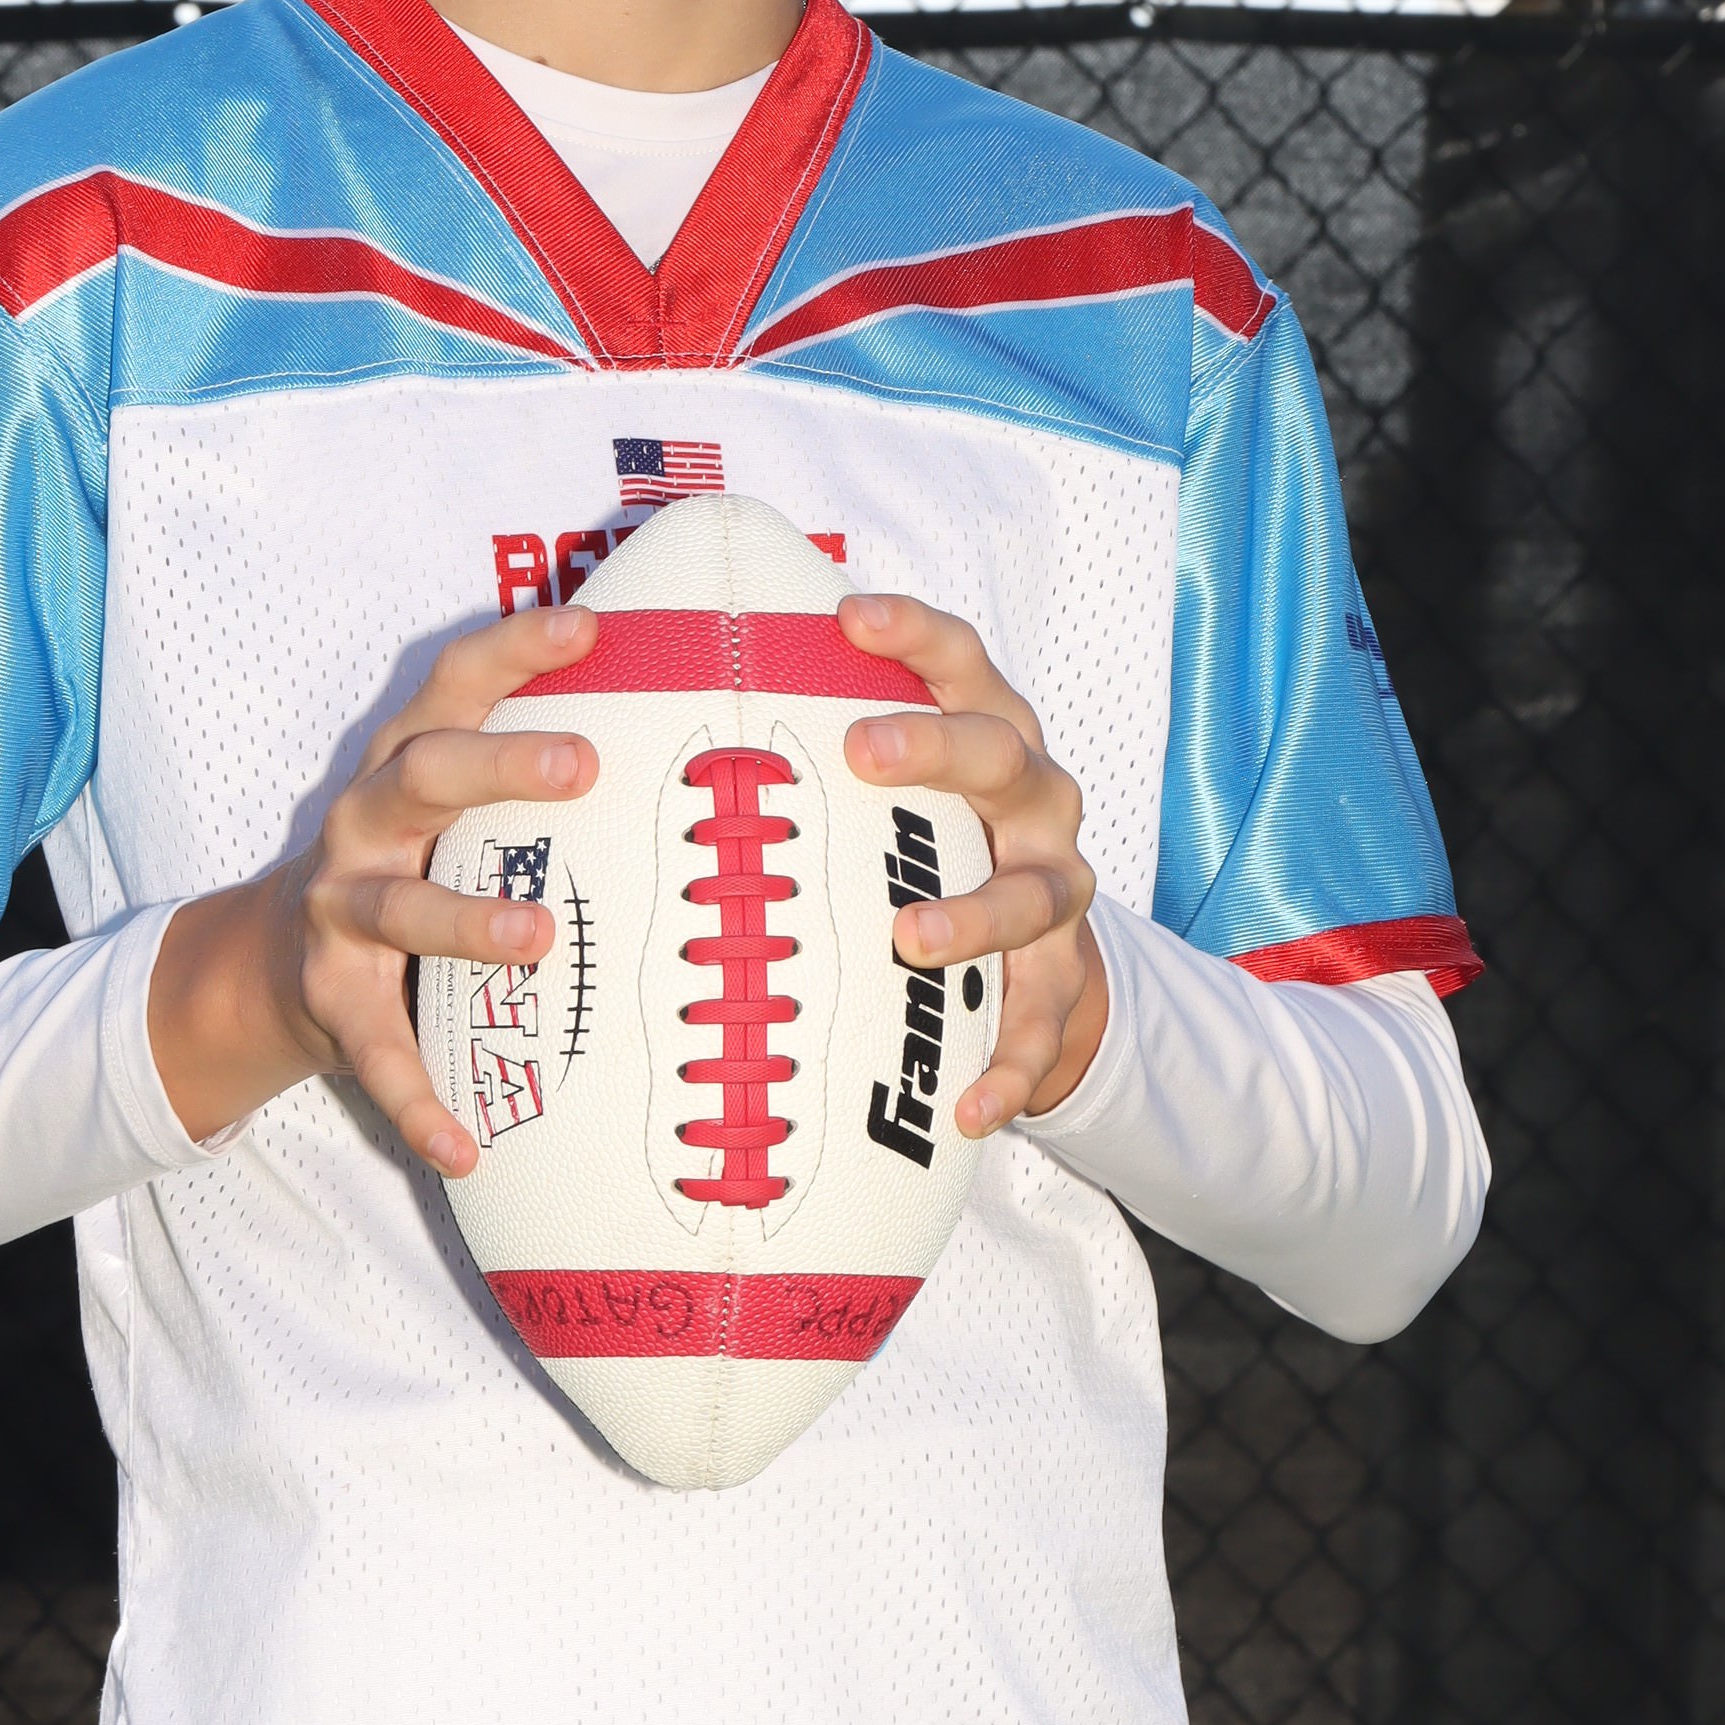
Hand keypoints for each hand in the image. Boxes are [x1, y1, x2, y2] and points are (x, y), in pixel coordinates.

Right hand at [147, 606, 601, 1168]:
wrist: (265, 963)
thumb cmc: (404, 866)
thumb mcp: (445, 805)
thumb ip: (525, 771)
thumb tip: (679, 727)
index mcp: (405, 764)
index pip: (455, 685)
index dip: (515, 648)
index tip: (588, 625)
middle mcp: (366, 824)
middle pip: (426, 776)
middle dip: (500, 765)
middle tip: (583, 765)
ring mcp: (340, 912)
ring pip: (401, 910)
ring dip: (468, 922)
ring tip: (540, 940)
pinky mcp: (330, 1000)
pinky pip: (377, 1055)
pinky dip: (419, 1103)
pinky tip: (464, 1146)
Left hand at [834, 591, 1105, 1135]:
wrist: (1044, 933)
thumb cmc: (930, 829)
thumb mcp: (893, 774)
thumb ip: (813, 732)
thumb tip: (661, 679)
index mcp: (990, 729)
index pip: (961, 660)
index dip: (912, 631)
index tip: (847, 615)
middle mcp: (1035, 797)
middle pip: (1000, 754)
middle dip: (934, 747)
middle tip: (858, 749)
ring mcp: (1055, 885)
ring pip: (1031, 892)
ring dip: (973, 915)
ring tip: (908, 938)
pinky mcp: (1063, 975)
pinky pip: (1042, 1026)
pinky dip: (1011, 1067)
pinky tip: (967, 1109)